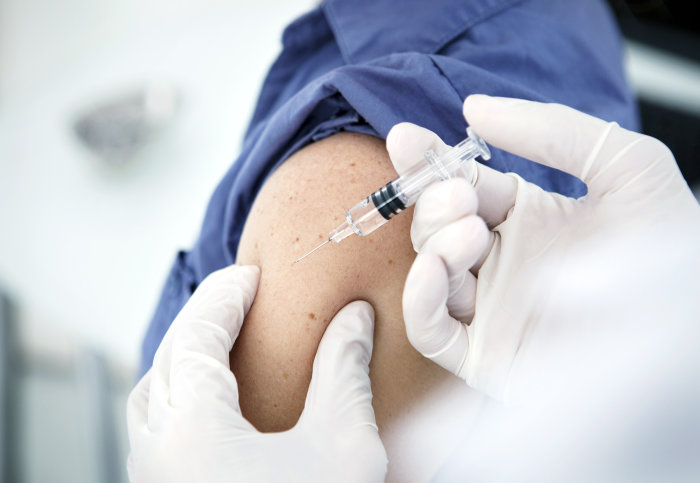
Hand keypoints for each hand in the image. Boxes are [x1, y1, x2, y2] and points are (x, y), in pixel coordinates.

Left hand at [127, 265, 386, 482]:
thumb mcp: (343, 446)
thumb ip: (344, 372)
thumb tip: (355, 317)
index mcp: (193, 429)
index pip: (198, 336)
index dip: (225, 296)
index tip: (252, 275)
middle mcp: (158, 451)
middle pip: (168, 358)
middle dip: (202, 319)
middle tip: (239, 298)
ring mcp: (154, 478)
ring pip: (151, 395)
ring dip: (182, 357)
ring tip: (222, 341)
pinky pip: (154, 428)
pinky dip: (178, 395)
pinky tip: (215, 403)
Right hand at [388, 95, 699, 400]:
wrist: (689, 327)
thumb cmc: (671, 249)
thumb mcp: (627, 167)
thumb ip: (553, 130)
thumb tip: (474, 107)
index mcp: (526, 217)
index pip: (462, 184)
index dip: (431, 160)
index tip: (407, 138)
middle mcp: (502, 261)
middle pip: (436, 225)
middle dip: (435, 203)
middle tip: (462, 195)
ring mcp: (491, 309)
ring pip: (430, 271)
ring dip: (436, 242)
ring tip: (471, 230)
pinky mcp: (484, 356)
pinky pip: (430, 331)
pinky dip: (420, 299)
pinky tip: (434, 269)